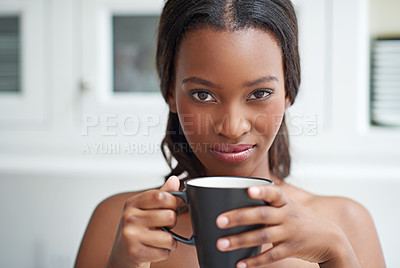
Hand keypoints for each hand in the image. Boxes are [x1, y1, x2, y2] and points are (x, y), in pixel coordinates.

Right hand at [106, 176, 179, 267]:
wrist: (122, 253)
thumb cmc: (136, 228)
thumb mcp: (145, 209)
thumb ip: (161, 194)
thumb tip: (174, 180)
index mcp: (133, 203)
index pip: (161, 196)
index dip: (172, 202)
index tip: (171, 206)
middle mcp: (130, 217)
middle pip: (169, 216)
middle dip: (172, 223)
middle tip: (163, 225)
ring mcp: (131, 236)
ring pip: (169, 237)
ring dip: (170, 241)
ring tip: (159, 238)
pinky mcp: (135, 253)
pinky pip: (164, 252)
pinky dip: (164, 252)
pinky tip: (154, 249)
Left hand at [215, 185, 358, 267]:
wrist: (331, 238)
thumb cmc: (301, 219)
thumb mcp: (289, 206)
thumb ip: (268, 203)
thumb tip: (237, 197)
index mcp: (285, 202)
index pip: (273, 193)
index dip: (262, 191)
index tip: (248, 189)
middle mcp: (287, 215)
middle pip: (262, 215)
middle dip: (239, 217)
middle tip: (219, 220)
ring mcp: (290, 233)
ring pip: (263, 236)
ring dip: (240, 241)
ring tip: (221, 244)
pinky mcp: (291, 249)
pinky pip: (271, 256)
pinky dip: (255, 261)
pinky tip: (240, 264)